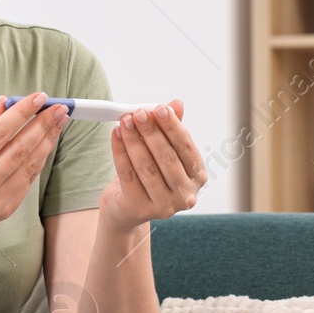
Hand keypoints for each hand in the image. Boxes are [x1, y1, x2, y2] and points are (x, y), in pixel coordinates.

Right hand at [0, 91, 67, 250]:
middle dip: (43, 124)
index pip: (0, 132)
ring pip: (29, 165)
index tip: (40, 97)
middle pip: (20, 148)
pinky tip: (46, 145)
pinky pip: (28, 180)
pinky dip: (39, 160)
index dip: (22, 113)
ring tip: (59, 122)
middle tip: (60, 108)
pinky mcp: (6, 210)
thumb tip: (4, 104)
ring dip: (47, 141)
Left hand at [99, 99, 207, 230]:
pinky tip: (116, 136)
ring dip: (134, 140)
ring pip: (147, 166)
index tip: (159, 109)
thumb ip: (170, 129)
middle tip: (138, 113)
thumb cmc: (150, 175)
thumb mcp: (162, 150)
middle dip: (151, 132)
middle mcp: (186, 195)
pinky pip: (128, 175)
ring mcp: (164, 206)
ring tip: (125, 122)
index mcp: (197, 177)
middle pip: (167, 157)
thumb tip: (176, 103)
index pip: (186, 147)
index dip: (172, 127)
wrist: (127, 207)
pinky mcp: (140, 209)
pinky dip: (120, 152)